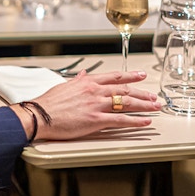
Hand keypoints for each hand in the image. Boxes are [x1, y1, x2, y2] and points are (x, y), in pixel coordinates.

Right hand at [11, 69, 160, 140]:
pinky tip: (145, 121)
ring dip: (143, 105)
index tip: (141, 76)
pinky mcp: (96, 120)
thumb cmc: (49, 102)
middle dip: (142, 92)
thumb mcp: (65, 85)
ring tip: (155, 107)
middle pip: (124, 90)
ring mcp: (97, 105)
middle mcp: (95, 91)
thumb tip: (83, 73)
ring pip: (126, 103)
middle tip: (154, 96)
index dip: (130, 76)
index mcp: (88, 81)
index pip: (115, 76)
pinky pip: (120, 120)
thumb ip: (78, 79)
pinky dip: (135, 121)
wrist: (39, 115)